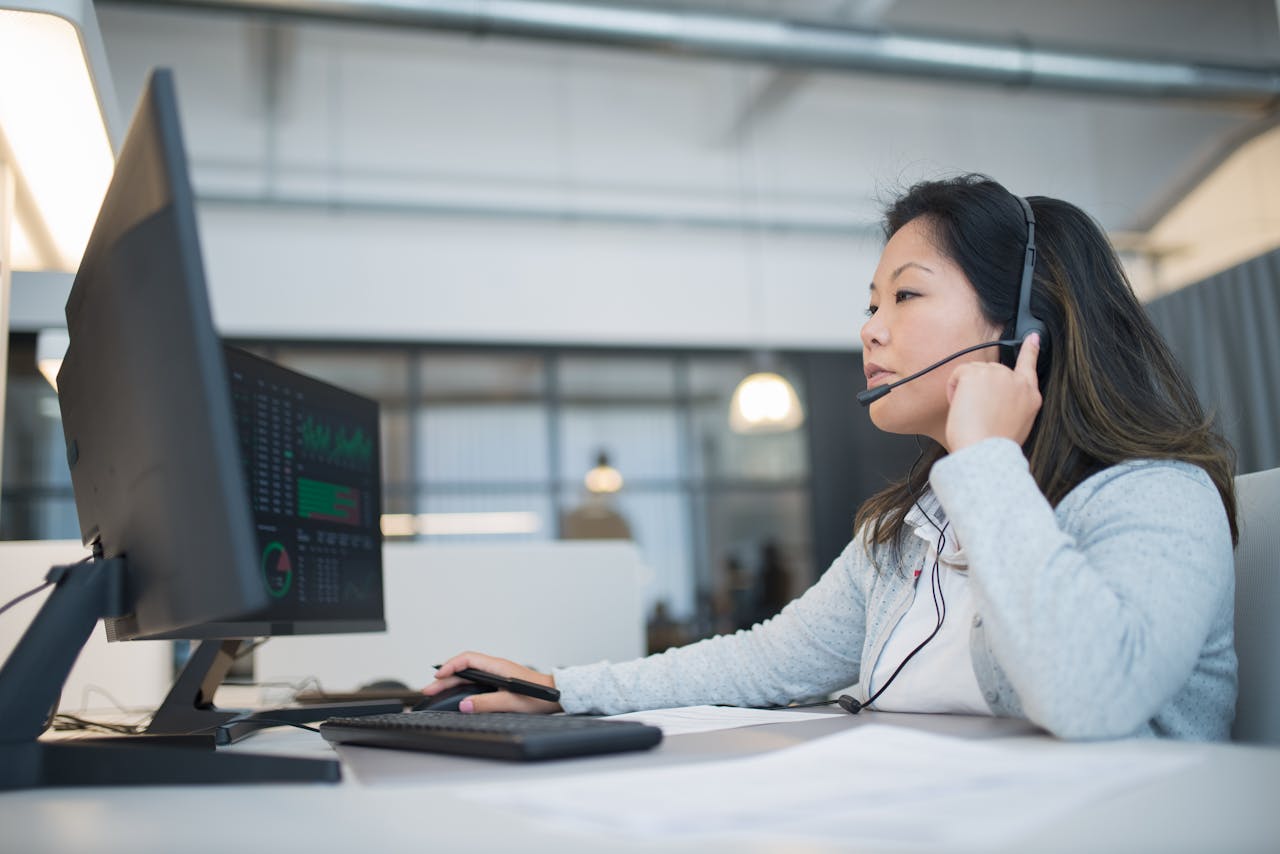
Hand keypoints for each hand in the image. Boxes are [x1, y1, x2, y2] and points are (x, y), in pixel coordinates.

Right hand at [423, 651, 561, 713]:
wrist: (555, 696)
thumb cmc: (538, 697)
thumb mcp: (510, 702)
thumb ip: (486, 703)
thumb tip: (463, 705)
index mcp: (497, 667)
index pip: (468, 659)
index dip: (451, 666)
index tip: (438, 676)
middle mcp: (496, 667)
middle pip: (464, 668)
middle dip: (445, 677)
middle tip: (429, 689)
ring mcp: (497, 673)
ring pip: (469, 673)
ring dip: (452, 681)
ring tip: (436, 690)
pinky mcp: (499, 681)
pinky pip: (475, 679)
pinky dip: (462, 684)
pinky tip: (456, 692)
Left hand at [944, 332, 1041, 451]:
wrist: (985, 452)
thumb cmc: (994, 446)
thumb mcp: (1017, 425)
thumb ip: (1012, 405)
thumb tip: (996, 400)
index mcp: (1030, 397)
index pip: (1030, 367)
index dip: (1030, 350)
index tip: (1033, 338)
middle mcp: (1017, 382)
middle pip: (992, 373)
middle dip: (980, 388)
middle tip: (977, 414)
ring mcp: (998, 375)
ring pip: (973, 373)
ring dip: (966, 390)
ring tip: (971, 414)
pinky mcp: (977, 374)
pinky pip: (959, 374)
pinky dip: (953, 388)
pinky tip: (960, 406)